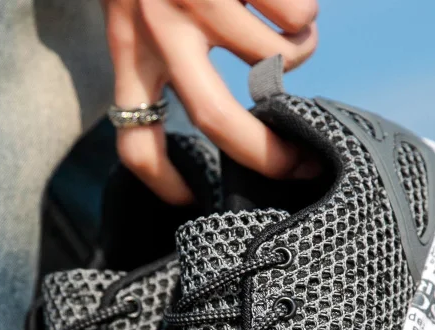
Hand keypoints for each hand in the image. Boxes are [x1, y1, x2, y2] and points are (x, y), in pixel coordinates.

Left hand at [102, 0, 318, 203]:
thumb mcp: (137, 6)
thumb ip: (162, 58)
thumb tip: (231, 118)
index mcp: (130, 44)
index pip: (132, 136)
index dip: (160, 181)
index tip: (187, 204)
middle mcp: (160, 25)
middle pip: (216, 118)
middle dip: (265, 154)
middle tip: (296, 167)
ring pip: (281, 56)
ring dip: (301, 48)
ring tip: (285, 20)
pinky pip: (301, 14)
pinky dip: (305, 9)